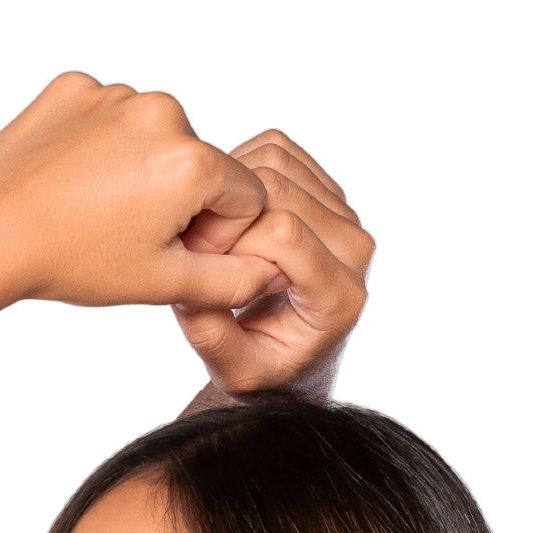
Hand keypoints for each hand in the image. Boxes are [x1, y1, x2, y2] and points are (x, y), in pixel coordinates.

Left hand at [0, 74, 280, 318]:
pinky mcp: (75, 88)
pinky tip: (74, 183)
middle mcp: (160, 113)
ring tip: (96, 212)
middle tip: (129, 237)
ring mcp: (114, 94)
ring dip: (139, 174)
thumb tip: (267, 272)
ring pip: (152, 141)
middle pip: (198, 164)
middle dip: (178, 201)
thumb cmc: (71, 259)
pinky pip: (108, 120)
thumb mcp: (162, 284)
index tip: (174, 254)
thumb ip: (230, 282)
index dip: (217, 235)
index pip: (244, 197)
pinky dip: (100, 150)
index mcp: (191, 161)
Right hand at [174, 131, 374, 403]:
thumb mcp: (234, 371)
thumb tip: (189, 286)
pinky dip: (242, 167)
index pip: (283, 232)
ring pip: (277, 161)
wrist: (288, 356)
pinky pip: (277, 149)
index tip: (209, 268)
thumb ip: (212, 335)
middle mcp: (355, 249)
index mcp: (340, 296)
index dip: (232, 240)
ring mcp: (344, 213)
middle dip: (229, 211)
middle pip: (279, 189)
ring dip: (232, 188)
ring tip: (217, 233)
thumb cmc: (263, 367)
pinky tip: (231, 212)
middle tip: (203, 246)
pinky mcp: (327, 188)